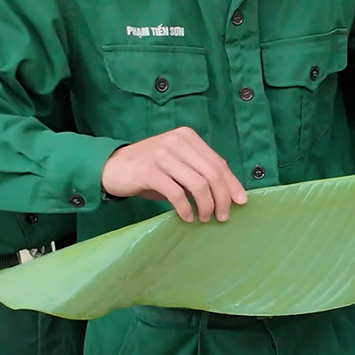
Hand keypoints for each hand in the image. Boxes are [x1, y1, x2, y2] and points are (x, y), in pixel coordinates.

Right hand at [101, 127, 246, 222]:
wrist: (113, 167)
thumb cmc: (151, 169)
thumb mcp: (178, 164)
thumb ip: (200, 172)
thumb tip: (229, 195)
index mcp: (188, 137)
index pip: (218, 163)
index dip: (232, 184)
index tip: (241, 202)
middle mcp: (177, 141)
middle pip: (212, 174)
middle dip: (222, 198)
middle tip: (222, 216)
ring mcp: (162, 154)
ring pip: (198, 184)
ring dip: (205, 206)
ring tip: (204, 218)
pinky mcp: (149, 171)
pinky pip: (176, 193)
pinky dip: (185, 208)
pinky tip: (186, 217)